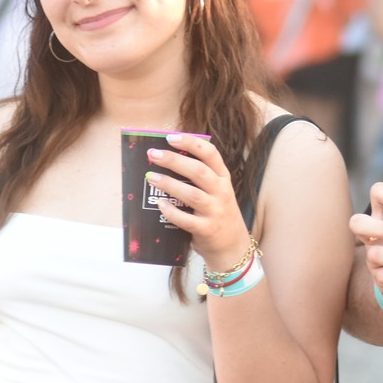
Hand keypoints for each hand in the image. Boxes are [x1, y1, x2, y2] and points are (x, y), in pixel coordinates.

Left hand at [145, 133, 252, 270]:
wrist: (232, 246)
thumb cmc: (217, 213)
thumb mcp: (216, 191)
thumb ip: (199, 178)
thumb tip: (166, 161)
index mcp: (223, 178)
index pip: (211, 154)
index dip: (191, 143)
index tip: (171, 137)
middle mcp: (221, 192)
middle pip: (198, 171)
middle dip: (174, 160)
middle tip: (153, 154)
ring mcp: (216, 211)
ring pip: (191, 194)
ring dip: (169, 184)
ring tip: (150, 177)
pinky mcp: (207, 229)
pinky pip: (186, 220)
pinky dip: (171, 212)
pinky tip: (159, 205)